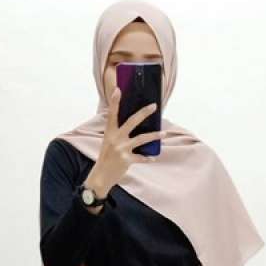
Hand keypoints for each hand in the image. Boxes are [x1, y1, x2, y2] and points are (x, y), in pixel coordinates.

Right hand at [85, 86, 164, 200]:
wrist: (101, 176)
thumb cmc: (106, 157)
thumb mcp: (108, 142)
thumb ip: (117, 132)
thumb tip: (133, 123)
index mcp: (109, 132)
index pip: (112, 114)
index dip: (114, 102)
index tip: (118, 90)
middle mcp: (115, 138)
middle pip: (132, 122)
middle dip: (144, 113)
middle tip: (154, 106)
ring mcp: (121, 149)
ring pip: (141, 138)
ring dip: (154, 135)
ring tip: (164, 133)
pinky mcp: (126, 160)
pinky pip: (141, 157)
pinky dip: (148, 158)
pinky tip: (153, 157)